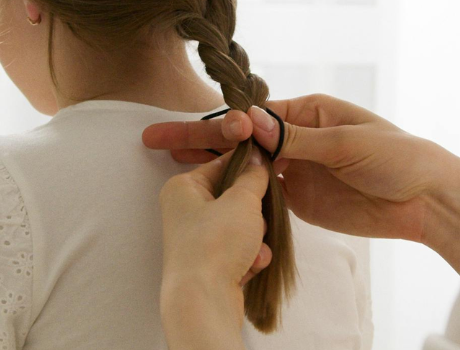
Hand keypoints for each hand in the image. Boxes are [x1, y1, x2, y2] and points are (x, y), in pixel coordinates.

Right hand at [143, 94, 459, 272]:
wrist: (425, 200)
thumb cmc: (397, 156)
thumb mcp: (347, 143)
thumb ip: (297, 139)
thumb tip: (252, 125)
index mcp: (309, 111)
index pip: (255, 116)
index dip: (221, 123)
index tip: (192, 129)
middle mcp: (297, 137)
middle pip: (241, 138)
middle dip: (200, 137)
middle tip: (157, 139)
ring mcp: (296, 169)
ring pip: (244, 165)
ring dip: (210, 164)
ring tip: (169, 162)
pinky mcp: (299, 199)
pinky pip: (261, 194)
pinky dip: (235, 192)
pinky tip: (208, 190)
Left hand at [158, 147, 271, 348]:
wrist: (203, 301)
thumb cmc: (216, 242)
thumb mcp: (241, 200)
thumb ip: (253, 177)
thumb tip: (258, 159)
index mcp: (183, 188)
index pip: (222, 164)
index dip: (251, 164)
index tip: (276, 162)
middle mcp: (186, 211)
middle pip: (234, 198)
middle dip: (254, 212)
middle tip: (259, 218)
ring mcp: (197, 240)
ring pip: (241, 225)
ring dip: (255, 237)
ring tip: (253, 248)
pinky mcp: (209, 265)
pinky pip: (239, 250)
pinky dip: (250, 256)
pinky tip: (252, 265)